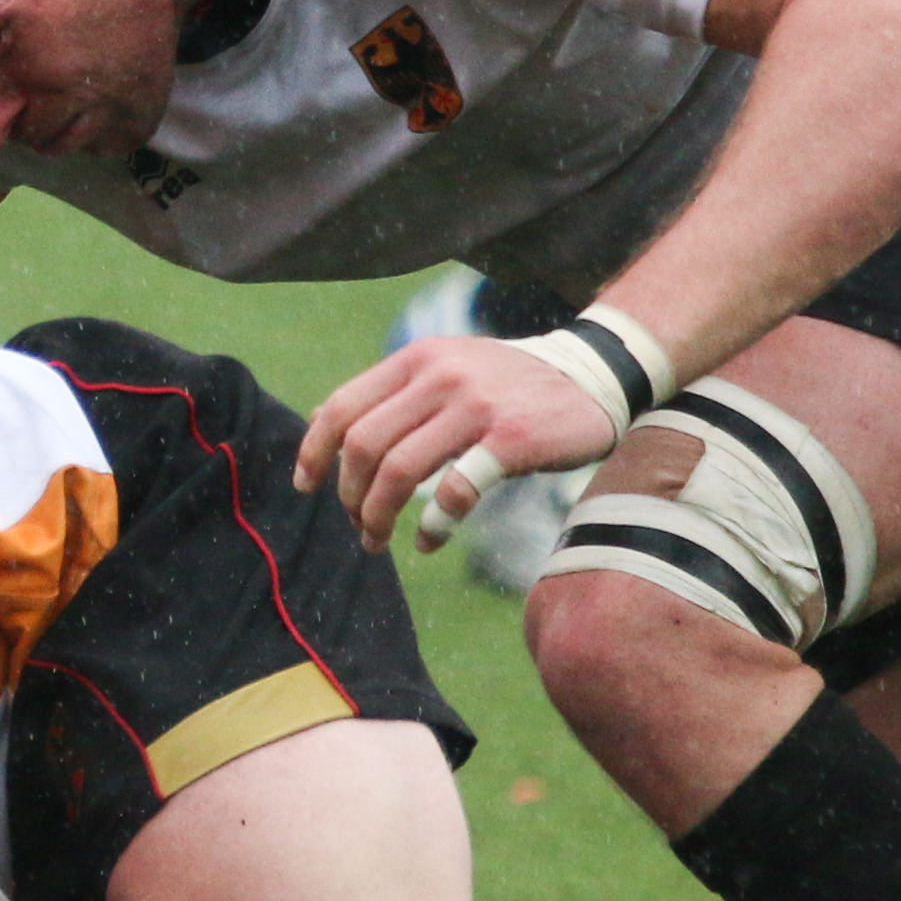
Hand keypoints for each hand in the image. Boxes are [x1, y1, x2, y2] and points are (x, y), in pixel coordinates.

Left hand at [296, 332, 619, 552]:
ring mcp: (476, 407)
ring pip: (399, 470)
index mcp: (416, 360)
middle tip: (356, 525)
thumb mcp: (447, 365)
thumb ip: (395, 392)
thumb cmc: (510, 382)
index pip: (342, 407)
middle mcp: (440, 377)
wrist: (595, 373)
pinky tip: (430, 539)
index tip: (305, 486)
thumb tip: (323, 423)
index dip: (314, 451)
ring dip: (378, 515)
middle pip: (363, 445)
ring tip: (377, 540)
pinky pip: (455, 491)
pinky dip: (434, 523)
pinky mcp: (510, 440)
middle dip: (348, 495)